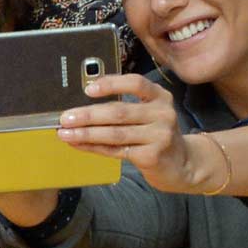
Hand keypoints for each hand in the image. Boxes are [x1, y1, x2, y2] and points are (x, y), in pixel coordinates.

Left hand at [55, 73, 217, 194]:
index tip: (88, 89)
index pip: (135, 83)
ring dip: (86, 133)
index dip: (111, 84)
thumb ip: (125, 106)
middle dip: (88, 115)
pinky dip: (94, 148)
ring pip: (115, 133)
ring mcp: (159, 136)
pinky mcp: (152, 156)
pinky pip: (116, 150)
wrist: (183, 164)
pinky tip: (79, 145)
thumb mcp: (149, 115)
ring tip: (65, 133)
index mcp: (160, 97)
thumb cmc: (157, 136)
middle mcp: (162, 114)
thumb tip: (83, 105)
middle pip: (119, 112)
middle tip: (65, 117)